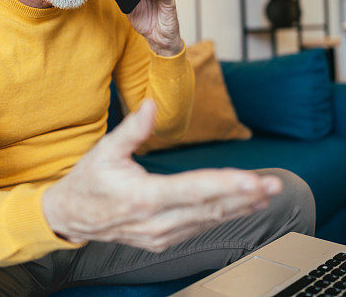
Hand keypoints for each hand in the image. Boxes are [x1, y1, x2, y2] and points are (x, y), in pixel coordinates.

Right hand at [42, 99, 282, 252]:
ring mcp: (161, 235)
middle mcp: (156, 222)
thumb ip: (132, 130)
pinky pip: (200, 228)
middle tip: (275, 184)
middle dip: (245, 196)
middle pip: (209, 208)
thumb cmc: (89, 181)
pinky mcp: (164, 241)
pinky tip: (244, 206)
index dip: (225, 185)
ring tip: (267, 193)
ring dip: (240, 207)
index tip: (253, 181)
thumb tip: (151, 104)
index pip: (191, 190)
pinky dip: (224, 215)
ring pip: (209, 220)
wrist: (70, 218)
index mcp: (142, 197)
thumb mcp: (104, 151)